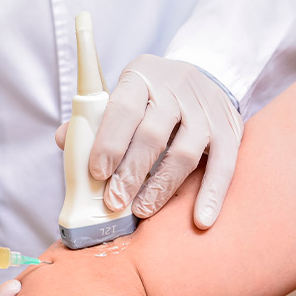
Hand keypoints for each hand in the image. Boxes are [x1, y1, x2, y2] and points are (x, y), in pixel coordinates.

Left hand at [56, 55, 242, 228]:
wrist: (206, 75)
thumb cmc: (151, 96)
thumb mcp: (123, 94)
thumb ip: (94, 119)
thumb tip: (65, 140)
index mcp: (142, 76)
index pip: (123, 108)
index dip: (109, 142)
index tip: (97, 173)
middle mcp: (176, 88)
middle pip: (152, 135)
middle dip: (130, 173)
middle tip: (114, 202)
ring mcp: (206, 110)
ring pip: (184, 153)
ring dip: (161, 188)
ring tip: (142, 210)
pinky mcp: (230, 130)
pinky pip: (223, 166)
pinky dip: (211, 195)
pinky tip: (200, 219)